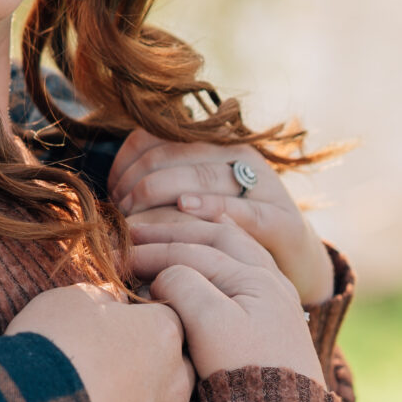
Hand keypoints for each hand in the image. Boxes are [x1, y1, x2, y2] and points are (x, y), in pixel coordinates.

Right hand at [7, 283, 196, 401]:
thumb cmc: (50, 350)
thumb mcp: (67, 299)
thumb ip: (101, 297)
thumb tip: (112, 302)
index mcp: (163, 332)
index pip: (164, 318)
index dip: (137, 321)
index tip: (108, 328)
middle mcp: (179, 380)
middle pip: (174, 367)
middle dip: (149, 365)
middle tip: (106, 369)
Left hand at [108, 132, 333, 305]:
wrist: (292, 263)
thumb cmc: (227, 233)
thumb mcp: (194, 202)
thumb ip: (161, 185)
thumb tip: (109, 189)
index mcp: (214, 144)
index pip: (157, 137)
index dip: (126, 162)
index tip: (111, 191)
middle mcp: (240, 157)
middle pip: (174, 156)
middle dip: (138, 183)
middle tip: (119, 213)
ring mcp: (264, 186)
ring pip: (201, 177)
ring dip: (160, 199)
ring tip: (135, 223)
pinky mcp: (282, 220)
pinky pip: (241, 209)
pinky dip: (210, 208)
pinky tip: (185, 210)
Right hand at [124, 214, 324, 385]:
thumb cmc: (243, 370)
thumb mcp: (208, 322)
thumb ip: (182, 284)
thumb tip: (164, 277)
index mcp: (257, 277)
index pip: (194, 252)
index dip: (153, 251)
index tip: (119, 257)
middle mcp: (271, 280)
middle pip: (216, 240)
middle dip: (173, 234)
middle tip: (135, 234)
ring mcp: (274, 300)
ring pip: (232, 251)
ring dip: (195, 240)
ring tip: (166, 236)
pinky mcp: (271, 321)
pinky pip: (240, 269)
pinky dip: (213, 257)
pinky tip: (201, 260)